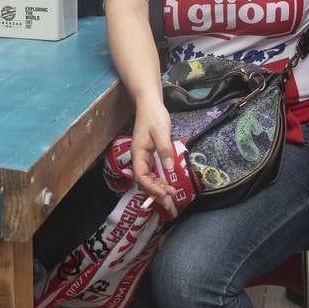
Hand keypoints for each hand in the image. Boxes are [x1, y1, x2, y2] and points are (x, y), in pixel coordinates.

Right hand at [129, 99, 176, 214]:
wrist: (149, 104)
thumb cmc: (154, 116)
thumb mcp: (161, 131)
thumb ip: (164, 149)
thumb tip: (169, 167)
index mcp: (138, 153)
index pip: (141, 176)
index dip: (151, 187)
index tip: (164, 193)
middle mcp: (139, 157)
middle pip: (143, 181)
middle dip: (155, 193)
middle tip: (169, 203)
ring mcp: (143, 157)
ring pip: (147, 178)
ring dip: (157, 188)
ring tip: (170, 196)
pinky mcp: (148, 154)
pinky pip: (151, 172)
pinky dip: (158, 180)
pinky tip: (166, 184)